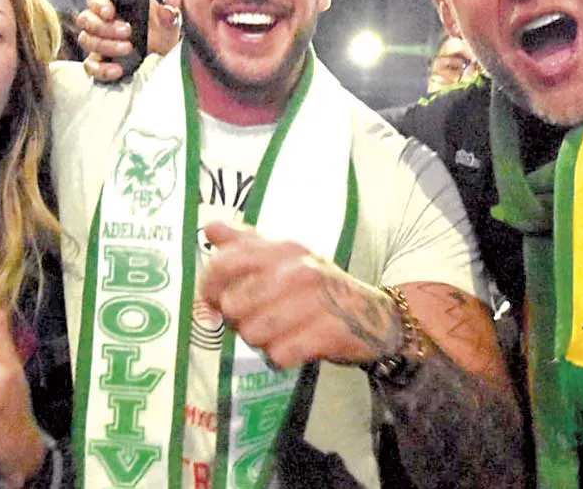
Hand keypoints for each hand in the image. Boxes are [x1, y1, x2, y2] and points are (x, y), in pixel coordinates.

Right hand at [76, 0, 180, 81]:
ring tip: (127, 49)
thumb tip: (167, 12)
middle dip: (105, 26)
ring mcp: (96, 43)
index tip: (110, 12)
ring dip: (106, 45)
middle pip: (86, 20)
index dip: (98, 4)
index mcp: (113, 5)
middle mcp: (100, 22)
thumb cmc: (160, 34)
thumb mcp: (168, 24)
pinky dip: (102, 69)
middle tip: (127, 32)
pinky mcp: (98, 63)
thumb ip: (169, 16)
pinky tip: (117, 70)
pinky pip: (90, 66)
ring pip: (86, 40)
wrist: (163, 58)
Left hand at [199, 222, 400, 368]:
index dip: (208, 287)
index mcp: (282, 248)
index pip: (224, 262)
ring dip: (259, 341)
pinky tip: (294, 346)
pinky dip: (281, 357)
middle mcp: (297, 269)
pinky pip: (278, 354)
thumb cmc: (318, 287)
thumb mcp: (284, 258)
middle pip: (233, 305)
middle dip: (237, 320)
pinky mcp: (327, 332)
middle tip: (256, 319)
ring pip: (252, 333)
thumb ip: (245, 243)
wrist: (374, 315)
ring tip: (277, 333)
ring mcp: (314, 300)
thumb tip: (210, 226)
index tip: (213, 301)